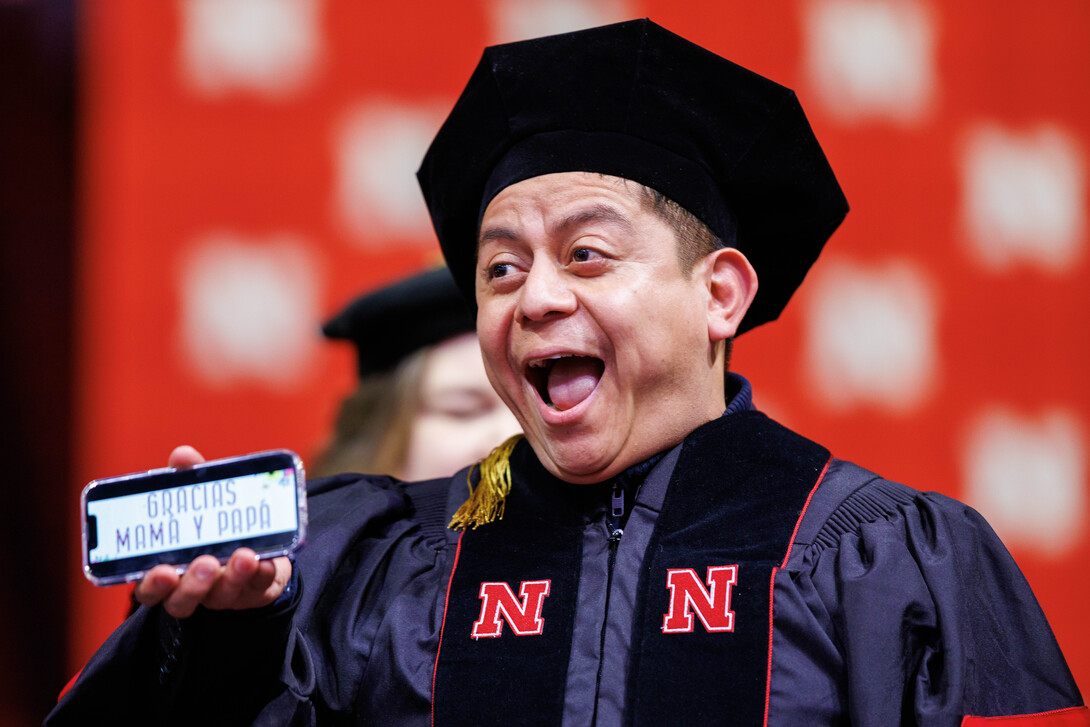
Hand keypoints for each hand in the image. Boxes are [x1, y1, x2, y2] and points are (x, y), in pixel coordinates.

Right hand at [131, 446, 293, 618]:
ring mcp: (226, 593)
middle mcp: (195, 588)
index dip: (153, 585)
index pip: (150, 590)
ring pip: (224, 594)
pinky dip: (264, 573)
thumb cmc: (215, 525)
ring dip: (233, 575)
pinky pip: (260, 586)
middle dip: (193, 584)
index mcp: (170, 571)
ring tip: (244, 555)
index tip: (162, 571)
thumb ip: (190, 479)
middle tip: (204, 562)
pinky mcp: (257, 590)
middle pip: (183, 600)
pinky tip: (268, 560)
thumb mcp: (200, 501)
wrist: (259, 543)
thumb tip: (182, 455)